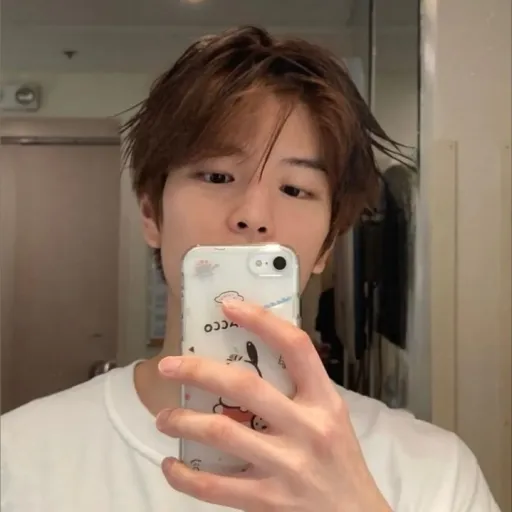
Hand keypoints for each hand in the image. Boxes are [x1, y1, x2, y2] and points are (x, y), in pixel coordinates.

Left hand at [156, 300, 390, 511]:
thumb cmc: (341, 462)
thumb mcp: (331, 417)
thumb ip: (299, 391)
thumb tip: (249, 362)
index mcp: (324, 401)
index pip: (295, 347)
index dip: (261, 320)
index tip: (229, 306)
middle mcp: (308, 428)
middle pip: (245, 386)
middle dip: (199, 371)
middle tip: (169, 365)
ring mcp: (288, 466)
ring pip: (222, 433)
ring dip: (183, 420)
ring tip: (164, 417)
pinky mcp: (270, 502)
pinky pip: (215, 488)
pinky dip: (185, 476)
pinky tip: (172, 465)